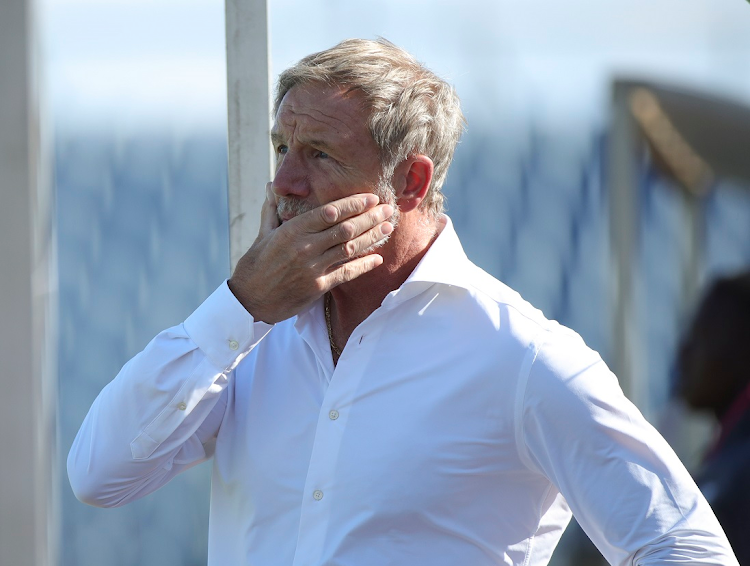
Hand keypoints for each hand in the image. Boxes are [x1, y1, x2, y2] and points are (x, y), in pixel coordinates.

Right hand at [228, 184, 393, 322]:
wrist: (250, 300)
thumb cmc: (255, 265)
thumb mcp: (262, 234)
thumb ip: (272, 209)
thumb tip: (272, 186)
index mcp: (292, 230)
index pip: (329, 212)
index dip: (353, 204)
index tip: (370, 198)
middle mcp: (305, 247)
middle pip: (345, 229)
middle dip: (370, 217)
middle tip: (388, 209)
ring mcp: (313, 268)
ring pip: (350, 249)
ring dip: (372, 237)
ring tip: (388, 228)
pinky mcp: (318, 286)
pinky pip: (346, 273)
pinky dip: (363, 265)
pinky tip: (377, 258)